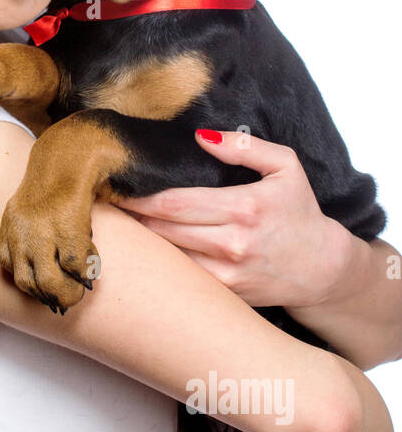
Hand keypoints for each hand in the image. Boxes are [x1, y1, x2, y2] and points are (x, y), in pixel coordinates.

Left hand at [112, 128, 351, 309]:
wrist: (323, 269)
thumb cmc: (300, 213)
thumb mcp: (285, 167)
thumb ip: (245, 147)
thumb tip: (201, 136)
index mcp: (244, 208)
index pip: (174, 202)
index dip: (139, 196)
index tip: (116, 186)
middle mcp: (233, 244)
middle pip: (162, 229)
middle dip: (132, 216)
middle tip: (108, 202)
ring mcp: (226, 274)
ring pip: (167, 256)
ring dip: (141, 241)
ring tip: (121, 224)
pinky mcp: (224, 294)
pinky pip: (181, 276)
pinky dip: (161, 262)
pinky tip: (146, 249)